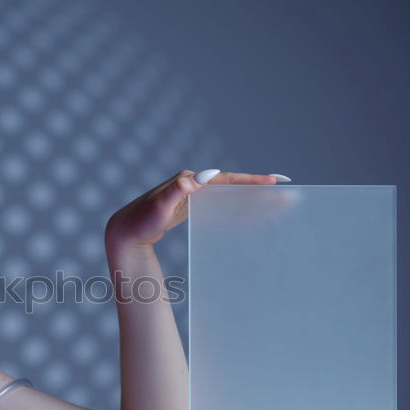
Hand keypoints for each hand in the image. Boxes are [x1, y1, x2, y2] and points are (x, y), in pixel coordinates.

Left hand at [104, 169, 279, 247]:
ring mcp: (191, 195)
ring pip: (227, 196)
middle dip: (257, 189)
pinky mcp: (190, 207)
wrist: (124, 233)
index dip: (250, 180)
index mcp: (189, 179)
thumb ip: (179, 189)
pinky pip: (218, 207)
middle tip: (285, 193)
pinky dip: (234, 209)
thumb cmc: (140, 221)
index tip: (274, 181)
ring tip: (274, 204)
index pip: (226, 179)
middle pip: (231, 186)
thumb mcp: (159, 205)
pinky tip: (247, 216)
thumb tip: (205, 175)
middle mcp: (192, 183)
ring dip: (249, 199)